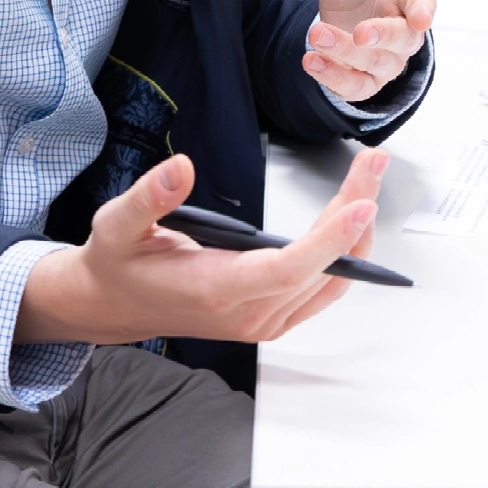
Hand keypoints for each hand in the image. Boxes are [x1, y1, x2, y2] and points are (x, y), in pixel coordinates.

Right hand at [17, 150, 387, 345]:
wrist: (114, 305)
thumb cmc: (119, 262)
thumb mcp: (116, 224)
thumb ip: (149, 197)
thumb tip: (180, 166)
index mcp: (213, 288)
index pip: (286, 270)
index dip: (328, 241)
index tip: (360, 203)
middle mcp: (246, 314)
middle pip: (319, 269)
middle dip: (353, 215)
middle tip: (373, 165)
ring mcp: (262, 323)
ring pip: (329, 283)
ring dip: (355, 233)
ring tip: (367, 180)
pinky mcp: (271, 321)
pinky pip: (322, 292)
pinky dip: (344, 256)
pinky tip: (351, 219)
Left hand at [309, 0, 438, 101]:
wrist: (346, 10)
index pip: (423, 4)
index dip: (423, 10)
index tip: (422, 17)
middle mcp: (403, 33)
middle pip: (400, 41)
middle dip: (379, 37)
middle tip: (359, 33)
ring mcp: (383, 59)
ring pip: (372, 65)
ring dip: (345, 55)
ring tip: (317, 37)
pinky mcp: (362, 79)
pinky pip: (353, 87)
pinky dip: (333, 78)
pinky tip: (310, 62)